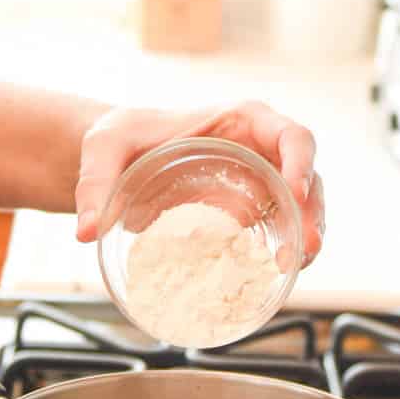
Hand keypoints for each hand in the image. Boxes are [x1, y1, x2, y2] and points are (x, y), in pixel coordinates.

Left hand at [74, 101, 324, 264]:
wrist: (118, 160)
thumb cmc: (120, 139)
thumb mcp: (103, 148)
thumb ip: (94, 184)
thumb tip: (86, 232)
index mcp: (240, 121)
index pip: (291, 135)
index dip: (302, 162)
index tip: (294, 193)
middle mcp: (259, 150)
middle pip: (307, 177)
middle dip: (313, 213)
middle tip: (303, 251)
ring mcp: (258, 183)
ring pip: (301, 208)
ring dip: (306, 238)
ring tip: (293, 270)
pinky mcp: (248, 213)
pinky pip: (277, 231)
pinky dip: (283, 252)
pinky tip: (275, 277)